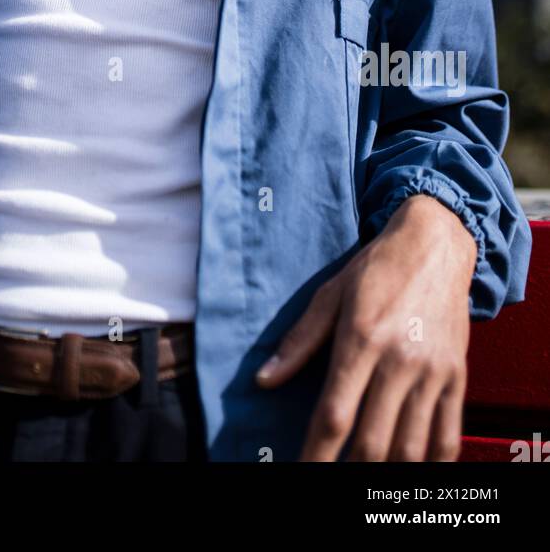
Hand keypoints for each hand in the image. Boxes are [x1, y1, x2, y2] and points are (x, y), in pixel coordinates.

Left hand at [255, 194, 477, 460]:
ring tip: (366, 478)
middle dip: (348, 471)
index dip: (315, 454)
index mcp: (361, 338)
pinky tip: (412, 470)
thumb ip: (299, 341)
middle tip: (329, 479)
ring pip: (411, 447)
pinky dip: (432, 463)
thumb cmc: (378, 267)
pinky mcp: (457, 376)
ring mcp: (432, 372)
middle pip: (372, 441)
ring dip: (387, 471)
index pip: (334, 414)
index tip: (302, 472)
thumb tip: (265, 379)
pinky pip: (448, 435)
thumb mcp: (331, 294)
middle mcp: (399, 360)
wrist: (435, 243)